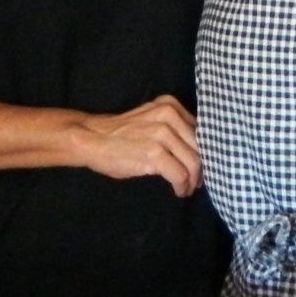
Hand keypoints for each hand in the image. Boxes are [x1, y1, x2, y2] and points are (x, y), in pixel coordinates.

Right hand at [74, 96, 202, 196]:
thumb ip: (173, 127)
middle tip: (196, 182)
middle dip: (201, 169)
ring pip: (193, 163)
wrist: (92, 139)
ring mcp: (162, 134)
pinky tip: (178, 191)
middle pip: (199, 148)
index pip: (200, 131)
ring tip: (186, 189)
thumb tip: (197, 150)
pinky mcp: (155, 154)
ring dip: (193, 181)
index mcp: (170, 105)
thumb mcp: (151, 119)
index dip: (203, 152)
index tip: (199, 166)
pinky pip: (180, 175)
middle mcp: (169, 115)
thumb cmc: (120, 134)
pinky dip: (182, 186)